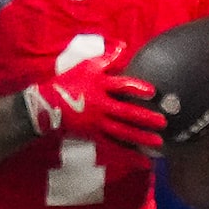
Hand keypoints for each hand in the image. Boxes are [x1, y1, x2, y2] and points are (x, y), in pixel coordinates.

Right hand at [24, 52, 165, 153]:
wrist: (45, 104)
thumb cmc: (69, 82)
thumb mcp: (86, 66)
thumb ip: (107, 58)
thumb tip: (123, 46)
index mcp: (99, 86)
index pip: (121, 86)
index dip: (136, 88)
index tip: (152, 92)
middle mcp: (99, 105)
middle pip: (124, 112)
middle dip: (144, 118)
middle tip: (162, 122)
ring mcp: (96, 122)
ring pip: (121, 132)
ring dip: (140, 138)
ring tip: (158, 142)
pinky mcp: (93, 135)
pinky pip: (113, 147)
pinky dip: (129, 155)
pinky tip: (144, 162)